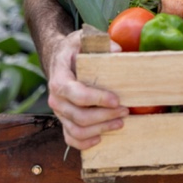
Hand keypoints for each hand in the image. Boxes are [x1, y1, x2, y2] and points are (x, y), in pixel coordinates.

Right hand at [45, 30, 127, 149]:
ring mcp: (59, 112)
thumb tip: (117, 50)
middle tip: (126, 111)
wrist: (60, 59)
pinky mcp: (64, 120)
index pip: (76, 94)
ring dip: (100, 129)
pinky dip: (85, 143)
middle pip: (79, 116)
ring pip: (76, 130)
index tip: (117, 100)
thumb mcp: (84, 39)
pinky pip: (70, 138)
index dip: (97, 99)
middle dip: (105, 116)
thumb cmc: (74, 49)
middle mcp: (56, 99)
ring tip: (120, 123)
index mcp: (60, 80)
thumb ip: (99, 42)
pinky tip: (101, 138)